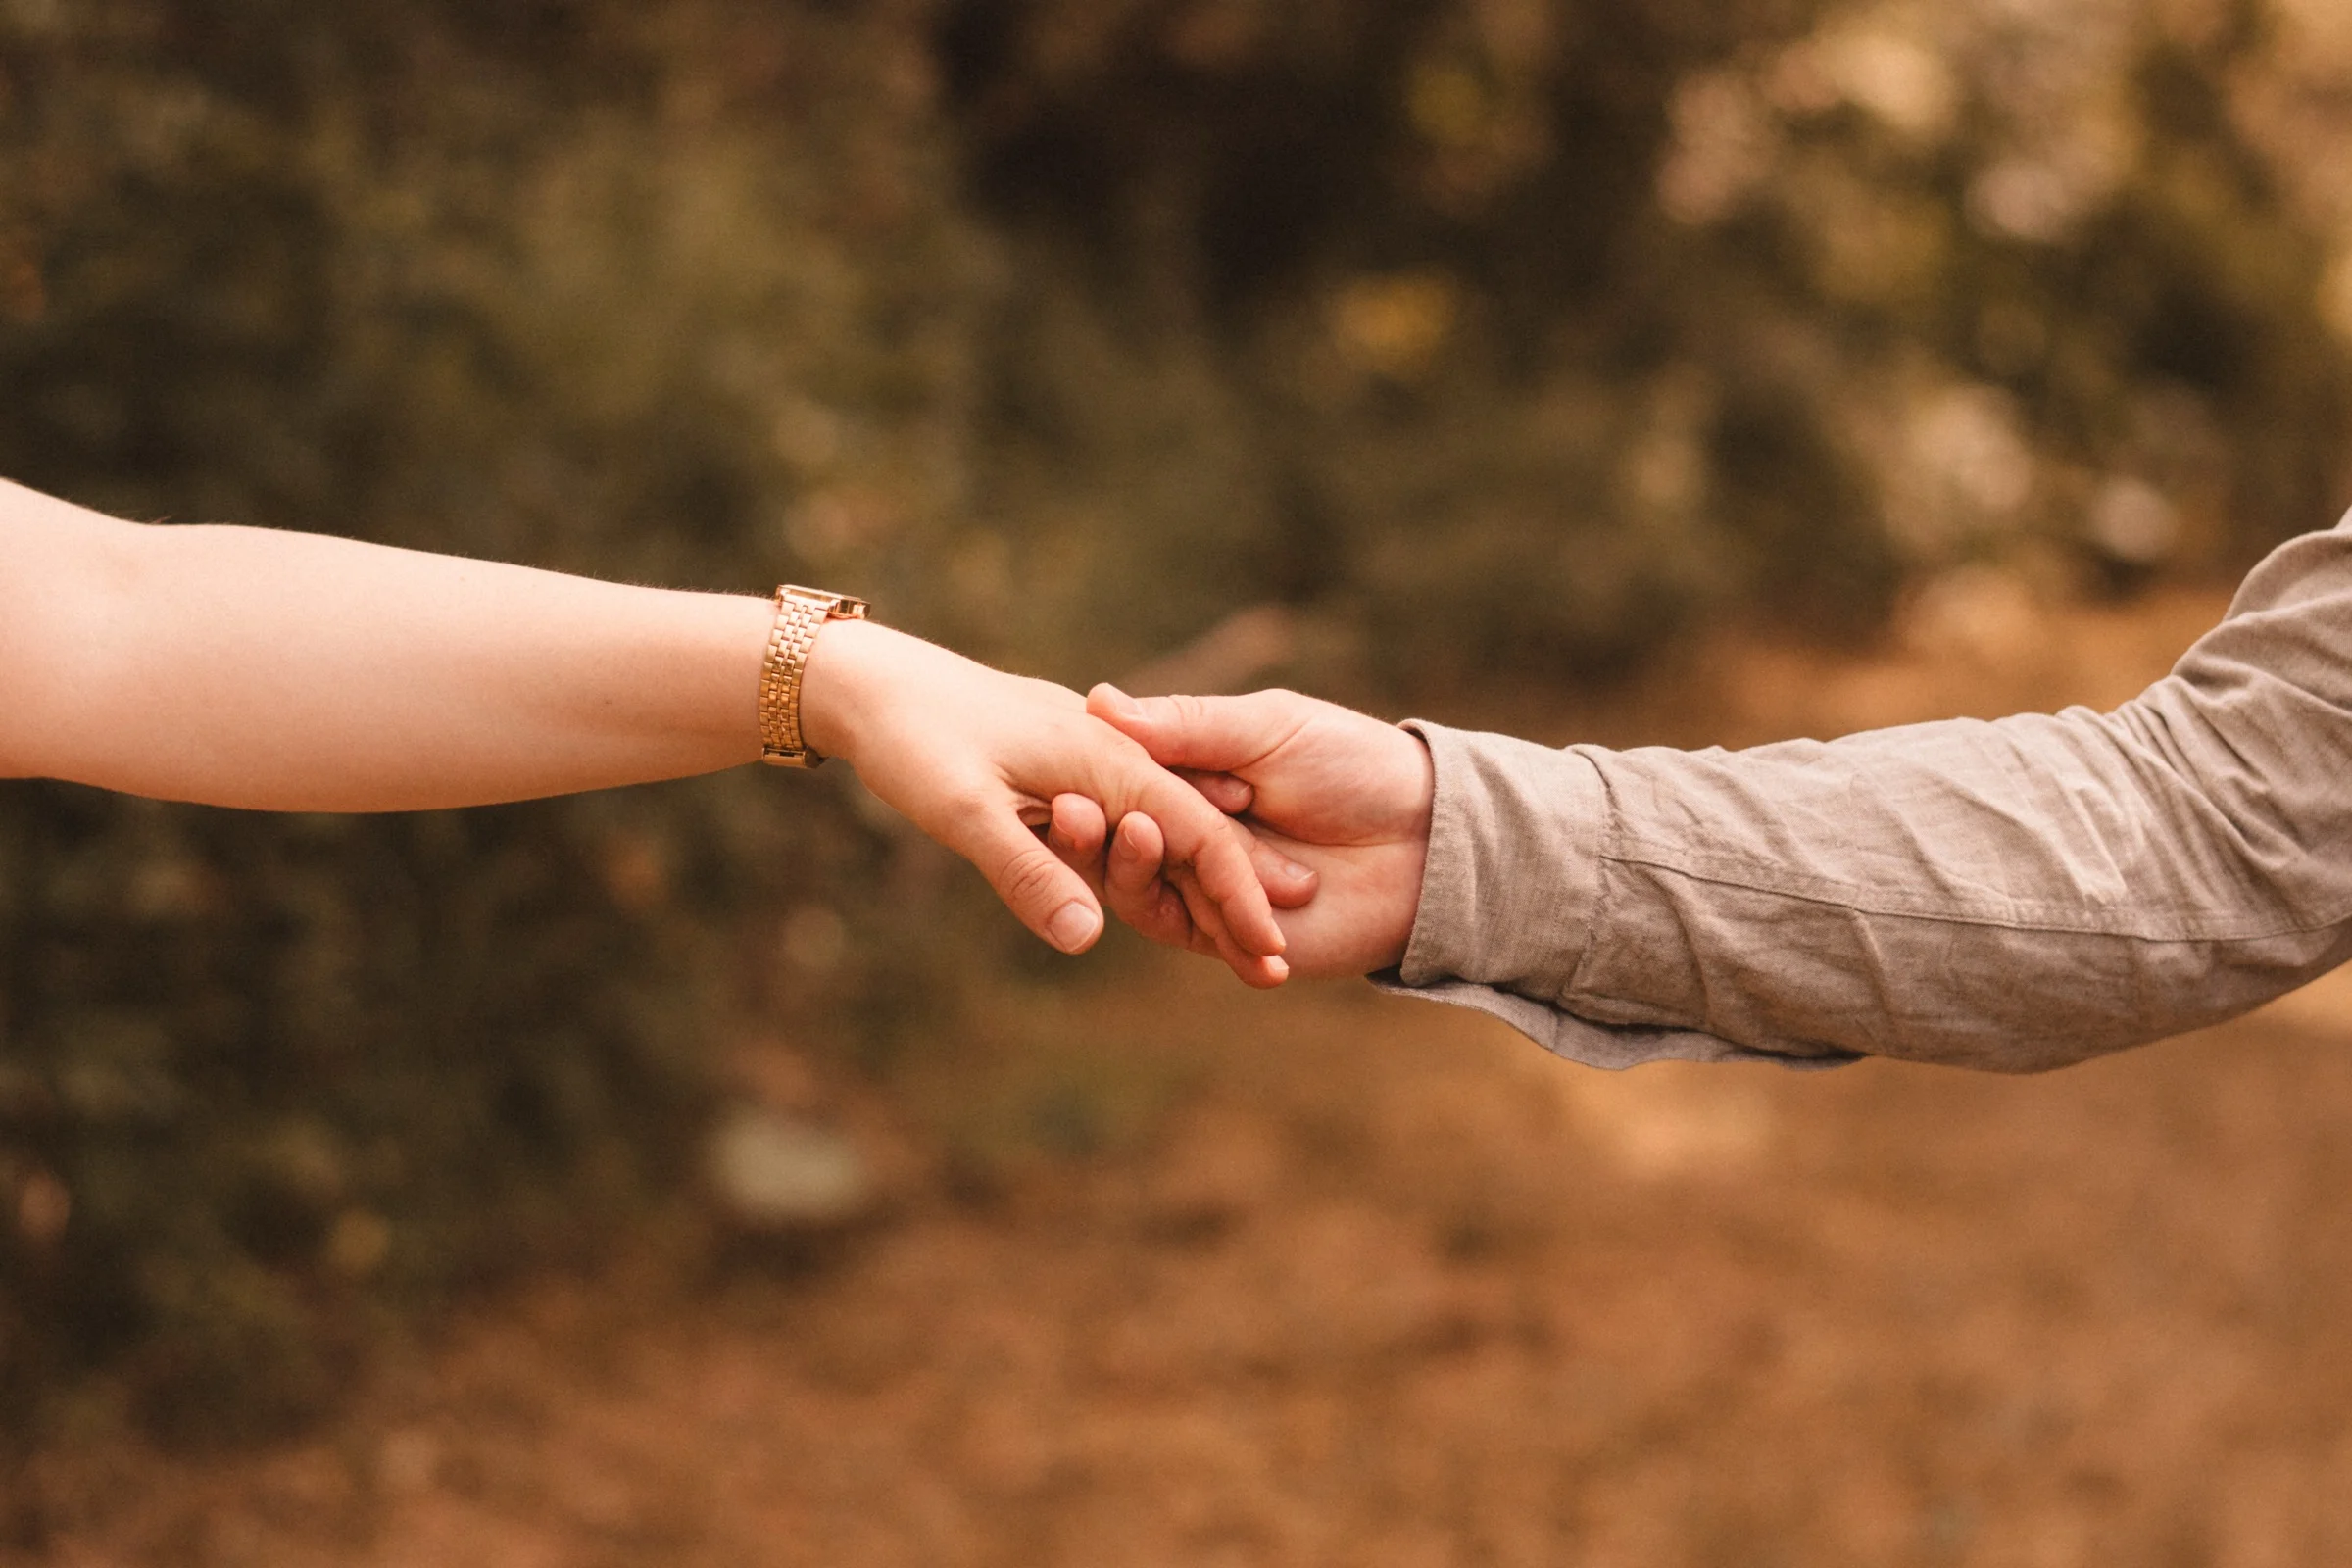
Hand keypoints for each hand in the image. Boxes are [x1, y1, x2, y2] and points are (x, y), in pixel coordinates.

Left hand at [799, 621, 1291, 984]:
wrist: (867, 677)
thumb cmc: (913, 736)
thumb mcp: (964, 811)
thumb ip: (1029, 871)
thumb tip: (1086, 940)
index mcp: (1108, 760)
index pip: (1200, 836)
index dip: (1241, 899)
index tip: (1272, 957)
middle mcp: (1112, 755)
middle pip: (1198, 835)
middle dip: (1243, 899)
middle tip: (1278, 967)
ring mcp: (1091, 757)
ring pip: (1169, 827)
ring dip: (1209, 883)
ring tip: (1245, 939)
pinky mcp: (1065, 765)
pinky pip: (1134, 818)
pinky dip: (1163, 858)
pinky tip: (1172, 887)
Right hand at [1047, 685, 1434, 978]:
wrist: (1425, 841)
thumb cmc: (1354, 766)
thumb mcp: (1270, 728)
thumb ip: (1189, 727)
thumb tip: (1099, 703)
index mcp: (1183, 772)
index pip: (1117, 773)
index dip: (1093, 770)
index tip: (1066, 757)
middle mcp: (1179, 829)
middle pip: (1114, 831)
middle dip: (1093, 821)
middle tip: (1069, 808)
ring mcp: (1198, 884)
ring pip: (1138, 881)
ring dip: (1130, 863)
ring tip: (1139, 834)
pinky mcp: (1224, 934)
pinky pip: (1186, 929)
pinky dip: (1184, 914)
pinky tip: (1184, 895)